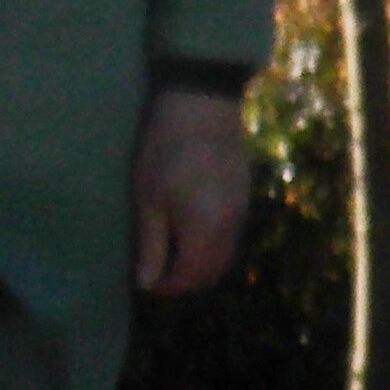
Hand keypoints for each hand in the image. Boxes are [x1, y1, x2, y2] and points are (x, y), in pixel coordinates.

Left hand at [132, 86, 250, 295]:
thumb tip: (147, 282)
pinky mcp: (244, 193)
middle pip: (213, 272)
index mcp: (206, 231)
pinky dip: (213, 243)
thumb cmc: (166, 150)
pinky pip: (231, 233)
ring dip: (201, 262)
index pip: (189, 277)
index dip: (167, 286)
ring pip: (225, 253)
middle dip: (187, 280)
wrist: (203, 104)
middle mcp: (230, 227)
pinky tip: (191, 227)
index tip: (146, 281)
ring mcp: (241, 209)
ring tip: (172, 250)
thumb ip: (150, 245)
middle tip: (158, 271)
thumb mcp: (149, 199)